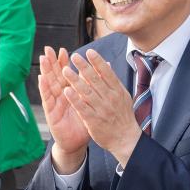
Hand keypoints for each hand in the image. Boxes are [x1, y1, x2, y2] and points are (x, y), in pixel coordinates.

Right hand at [38, 46, 89, 168]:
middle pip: (55, 76)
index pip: (66, 75)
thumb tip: (104, 71)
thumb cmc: (84, 122)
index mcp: (71, 92)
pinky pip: (48, 99)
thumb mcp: (90, 104)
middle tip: (48, 49)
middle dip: (52, 63)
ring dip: (45, 72)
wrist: (76, 142)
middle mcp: (61, 96)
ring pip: (49, 85)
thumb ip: (93, 88)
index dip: (64, 63)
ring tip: (42, 60)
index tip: (64, 50)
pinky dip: (44, 89)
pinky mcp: (51, 113)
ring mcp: (55, 104)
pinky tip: (42, 79)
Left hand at [61, 50, 143, 165]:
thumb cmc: (123, 116)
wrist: (125, 138)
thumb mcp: (122, 96)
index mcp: (117, 91)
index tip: (89, 52)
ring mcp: (101, 109)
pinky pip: (82, 107)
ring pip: (86, 92)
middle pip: (95, 80)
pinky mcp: (93, 120)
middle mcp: (110, 98)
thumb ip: (112, 81)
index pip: (107, 73)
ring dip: (75, 80)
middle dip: (84, 67)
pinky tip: (66, 91)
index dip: (97, 62)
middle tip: (74, 56)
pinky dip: (74, 99)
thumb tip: (106, 64)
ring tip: (65, 70)